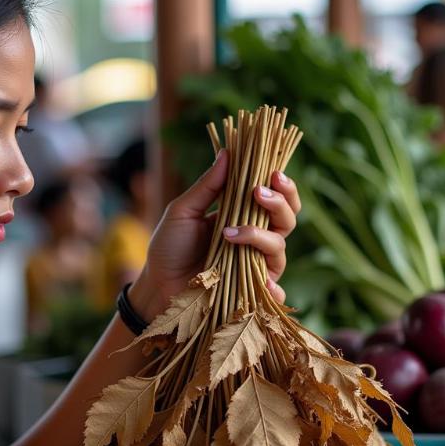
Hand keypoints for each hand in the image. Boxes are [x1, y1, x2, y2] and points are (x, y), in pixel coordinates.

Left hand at [129, 150, 300, 318]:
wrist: (157, 286)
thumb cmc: (168, 248)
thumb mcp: (183, 212)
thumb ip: (207, 186)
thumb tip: (227, 153)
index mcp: (241, 216)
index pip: (274, 197)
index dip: (281, 184)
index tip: (273, 172)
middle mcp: (254, 239)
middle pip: (287, 219)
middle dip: (280, 202)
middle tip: (259, 192)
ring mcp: (254, 265)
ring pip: (280, 248)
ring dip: (261, 235)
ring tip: (231, 233)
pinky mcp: (251, 291)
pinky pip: (275, 292)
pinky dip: (273, 287)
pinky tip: (262, 281)